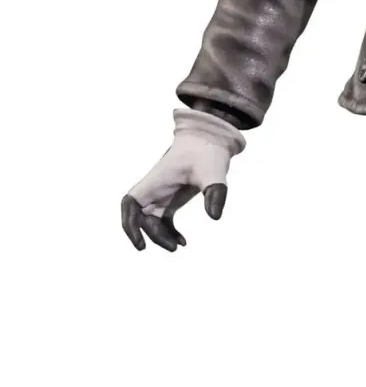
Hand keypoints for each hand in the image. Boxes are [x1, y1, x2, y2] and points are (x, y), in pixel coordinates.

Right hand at [121, 107, 245, 251]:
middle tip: (174, 248)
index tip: (140, 243)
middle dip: (153, 235)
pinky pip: (161, 219)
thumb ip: (214, 192)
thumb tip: (215, 217)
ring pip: (151, 221)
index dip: (129, 224)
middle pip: (142, 218)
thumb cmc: (208, 151)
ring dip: (160, 236)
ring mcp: (162, 193)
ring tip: (179, 246)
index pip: (130, 204)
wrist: (211, 139)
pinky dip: (168, 231)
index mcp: (156, 181)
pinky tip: (183, 241)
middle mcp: (154, 188)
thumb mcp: (213, 172)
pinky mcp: (171, 197)